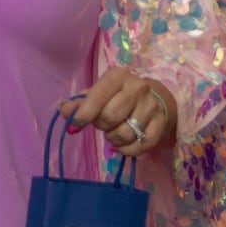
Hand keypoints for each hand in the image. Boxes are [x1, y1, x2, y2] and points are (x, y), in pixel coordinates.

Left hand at [60, 67, 175, 157]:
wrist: (151, 98)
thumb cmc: (117, 96)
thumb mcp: (97, 94)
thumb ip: (79, 102)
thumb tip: (64, 110)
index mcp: (118, 75)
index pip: (98, 96)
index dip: (84, 113)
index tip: (75, 125)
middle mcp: (138, 87)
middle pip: (110, 117)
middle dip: (101, 126)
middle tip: (102, 124)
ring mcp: (152, 105)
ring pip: (125, 133)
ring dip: (113, 138)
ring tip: (113, 131)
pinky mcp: (161, 122)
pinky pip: (141, 145)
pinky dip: (127, 151)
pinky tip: (122, 145)